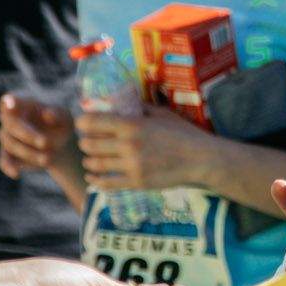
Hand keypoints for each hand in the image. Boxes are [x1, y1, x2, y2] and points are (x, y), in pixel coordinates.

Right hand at [0, 94, 77, 179]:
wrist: (61, 146)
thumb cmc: (61, 125)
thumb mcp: (65, 118)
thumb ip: (57, 114)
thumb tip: (46, 114)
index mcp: (22, 105)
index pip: (9, 101)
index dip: (8, 102)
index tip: (11, 105)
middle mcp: (10, 120)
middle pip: (10, 125)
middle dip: (27, 134)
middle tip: (45, 142)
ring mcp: (7, 137)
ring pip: (10, 144)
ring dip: (28, 152)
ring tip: (47, 158)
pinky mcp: (8, 154)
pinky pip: (4, 160)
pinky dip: (8, 167)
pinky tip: (16, 174)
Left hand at [75, 103, 210, 191]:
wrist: (201, 159)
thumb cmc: (184, 133)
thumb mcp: (162, 114)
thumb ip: (140, 108)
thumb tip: (122, 102)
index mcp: (132, 125)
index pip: (92, 122)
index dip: (83, 122)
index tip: (84, 124)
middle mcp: (128, 145)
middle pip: (89, 144)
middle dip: (86, 142)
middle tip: (89, 142)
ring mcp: (131, 166)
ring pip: (95, 164)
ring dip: (89, 161)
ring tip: (92, 159)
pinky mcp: (136, 183)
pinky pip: (106, 183)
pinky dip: (95, 180)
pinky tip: (93, 177)